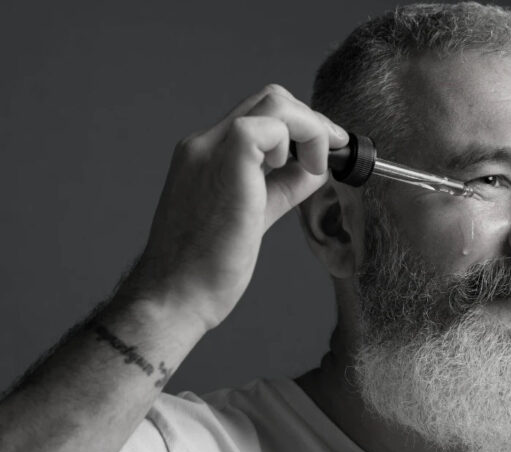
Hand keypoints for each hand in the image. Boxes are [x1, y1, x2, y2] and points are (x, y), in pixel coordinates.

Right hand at [121, 84, 347, 330]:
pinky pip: (270, 125)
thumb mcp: (255, 215)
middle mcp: (204, 143)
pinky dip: (298, 141)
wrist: (177, 294)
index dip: (300, 128)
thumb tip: (316, 169)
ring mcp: (210, 148)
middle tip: (333, 154)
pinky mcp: (226, 161)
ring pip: (275, 101)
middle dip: (313, 122)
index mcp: (206, 155)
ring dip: (310, 129)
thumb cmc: (207, 267)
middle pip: (270, 98)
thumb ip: (283, 187)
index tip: (324, 152)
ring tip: (315, 169)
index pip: (260, 116)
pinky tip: (298, 172)